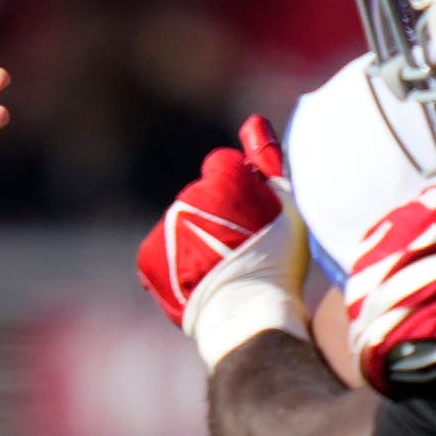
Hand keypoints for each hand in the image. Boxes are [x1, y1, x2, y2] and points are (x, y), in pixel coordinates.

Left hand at [136, 117, 290, 333]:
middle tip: (238, 249)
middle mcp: (188, 197)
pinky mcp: (148, 257)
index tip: (249, 215)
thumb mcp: (286, 206)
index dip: (238, 190)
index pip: (223, 167)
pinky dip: (175, 265)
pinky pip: (162, 253)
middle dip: (216, 216)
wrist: (248, 314)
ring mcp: (166, 227)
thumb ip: (268, 163)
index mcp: (221, 178)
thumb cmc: (277, 260)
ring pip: (181, 226)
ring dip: (196, 241)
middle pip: (201, 199)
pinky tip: (199, 281)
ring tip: (221, 271)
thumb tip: (253, 120)